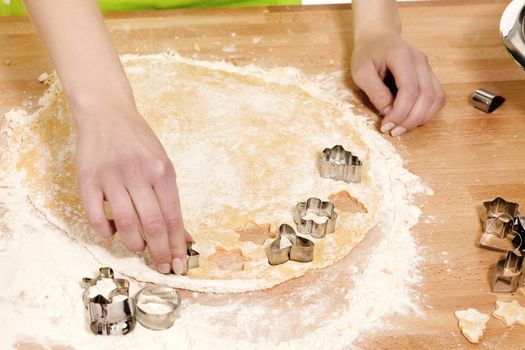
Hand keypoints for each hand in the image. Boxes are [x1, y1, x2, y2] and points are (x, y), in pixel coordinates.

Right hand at [75, 108, 190, 274]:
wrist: (107, 114)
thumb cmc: (140, 143)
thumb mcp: (163, 165)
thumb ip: (171, 200)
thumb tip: (183, 236)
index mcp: (162, 171)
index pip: (172, 217)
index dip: (175, 244)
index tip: (177, 264)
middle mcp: (138, 174)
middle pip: (152, 225)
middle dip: (159, 252)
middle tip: (161, 266)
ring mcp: (111, 177)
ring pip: (126, 225)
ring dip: (134, 244)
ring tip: (138, 246)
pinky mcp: (87, 180)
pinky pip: (96, 217)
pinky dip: (106, 231)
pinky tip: (113, 230)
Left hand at [351, 28, 444, 136]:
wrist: (377, 36)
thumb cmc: (367, 53)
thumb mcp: (361, 72)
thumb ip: (375, 91)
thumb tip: (388, 112)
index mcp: (402, 57)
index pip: (410, 89)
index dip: (400, 112)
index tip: (386, 126)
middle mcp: (420, 62)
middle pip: (427, 96)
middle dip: (411, 119)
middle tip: (394, 132)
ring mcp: (427, 68)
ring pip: (436, 98)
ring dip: (421, 118)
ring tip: (402, 128)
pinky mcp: (429, 76)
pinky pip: (436, 97)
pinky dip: (427, 112)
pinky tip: (412, 119)